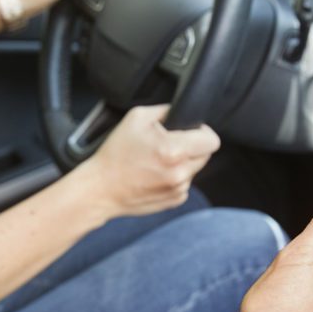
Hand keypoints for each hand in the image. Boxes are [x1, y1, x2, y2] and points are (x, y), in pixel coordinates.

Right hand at [77, 105, 219, 218]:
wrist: (100, 189)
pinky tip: (154, 175)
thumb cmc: (115, 154)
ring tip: (156, 162)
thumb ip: (166, 111)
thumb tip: (183, 112)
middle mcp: (180, 173)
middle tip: (167, 145)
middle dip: (191, 147)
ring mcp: (178, 190)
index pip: (212, 140)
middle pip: (205, 154)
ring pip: (194, 169)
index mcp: (174, 151)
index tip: (190, 131)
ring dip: (182, 163)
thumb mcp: (137, 118)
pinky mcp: (174, 201)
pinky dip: (174, 178)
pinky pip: (184, 183)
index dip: (202, 131)